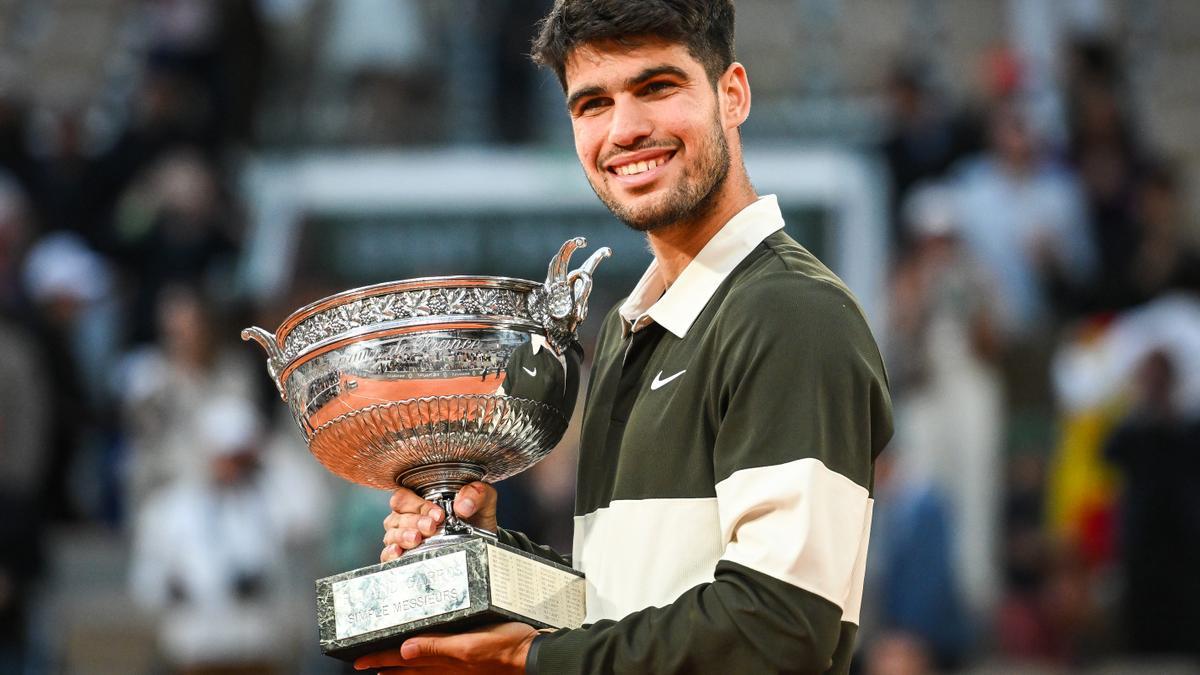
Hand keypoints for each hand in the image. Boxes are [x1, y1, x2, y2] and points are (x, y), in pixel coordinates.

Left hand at [353, 621, 537, 673]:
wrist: (535, 656)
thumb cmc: (507, 647)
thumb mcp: (470, 644)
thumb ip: (437, 647)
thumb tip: (404, 650)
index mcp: (444, 660)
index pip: (403, 658)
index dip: (380, 658)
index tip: (358, 660)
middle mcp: (448, 666)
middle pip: (409, 667)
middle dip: (386, 665)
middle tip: (365, 663)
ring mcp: (460, 667)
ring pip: (423, 670)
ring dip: (404, 669)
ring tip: (387, 670)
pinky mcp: (472, 664)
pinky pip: (440, 671)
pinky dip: (426, 669)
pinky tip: (428, 666)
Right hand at [381, 482, 498, 561]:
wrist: (482, 544)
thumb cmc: (476, 518)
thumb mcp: (482, 501)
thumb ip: (477, 493)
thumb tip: (463, 505)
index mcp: (421, 500)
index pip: (405, 497)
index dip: (418, 505)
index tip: (438, 515)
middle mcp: (408, 517)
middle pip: (397, 516)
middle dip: (414, 521)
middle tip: (431, 527)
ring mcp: (403, 537)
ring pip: (391, 534)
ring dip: (402, 536)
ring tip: (416, 540)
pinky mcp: (404, 558)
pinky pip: (387, 555)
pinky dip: (390, 553)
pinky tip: (398, 552)